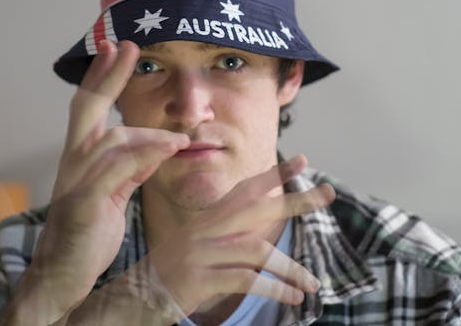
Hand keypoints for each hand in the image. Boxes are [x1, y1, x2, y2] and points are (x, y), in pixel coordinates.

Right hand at [6, 40, 189, 322]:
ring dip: (149, 132)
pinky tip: (168, 149)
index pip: (88, 107)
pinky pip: (117, 170)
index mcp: (79, 159)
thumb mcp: (114, 196)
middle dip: (106, 75)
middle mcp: (73, 163)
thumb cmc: (88, 235)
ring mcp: (76, 182)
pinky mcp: (85, 204)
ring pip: (112, 139)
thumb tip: (156, 146)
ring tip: (179, 138)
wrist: (63, 275)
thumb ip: (132, 169)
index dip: (100, 77)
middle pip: (86, 107)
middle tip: (125, 45)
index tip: (114, 49)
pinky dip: (145, 155)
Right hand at [66, 155, 334, 323]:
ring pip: (258, 251)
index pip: (245, 190)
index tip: (302, 161)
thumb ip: (223, 238)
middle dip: (296, 200)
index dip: (274, 175)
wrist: (132, 298)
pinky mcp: (202, 279)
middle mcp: (206, 230)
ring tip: (315, 283)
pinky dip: (274, 289)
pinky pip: (247, 280)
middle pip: (259, 208)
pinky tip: (294, 298)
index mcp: (207, 221)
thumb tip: (258, 240)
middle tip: (328, 192)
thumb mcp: (195, 249)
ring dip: (291, 268)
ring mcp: (203, 253)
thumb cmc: (168, 275)